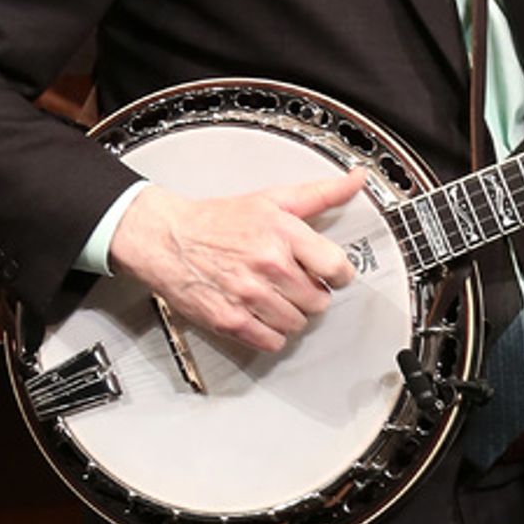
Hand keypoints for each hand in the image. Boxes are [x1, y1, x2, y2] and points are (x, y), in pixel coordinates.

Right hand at [109, 169, 362, 353]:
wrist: (166, 238)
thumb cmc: (217, 220)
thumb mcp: (272, 199)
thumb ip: (320, 193)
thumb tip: (356, 180)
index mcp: (283, 233)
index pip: (336, 267)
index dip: (338, 274)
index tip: (330, 274)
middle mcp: (268, 265)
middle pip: (319, 301)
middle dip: (312, 294)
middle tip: (296, 284)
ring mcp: (249, 295)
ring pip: (297, 324)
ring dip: (292, 315)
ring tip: (276, 298)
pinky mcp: (229, 320)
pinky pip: (271, 342)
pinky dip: (271, 334)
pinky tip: (262, 316)